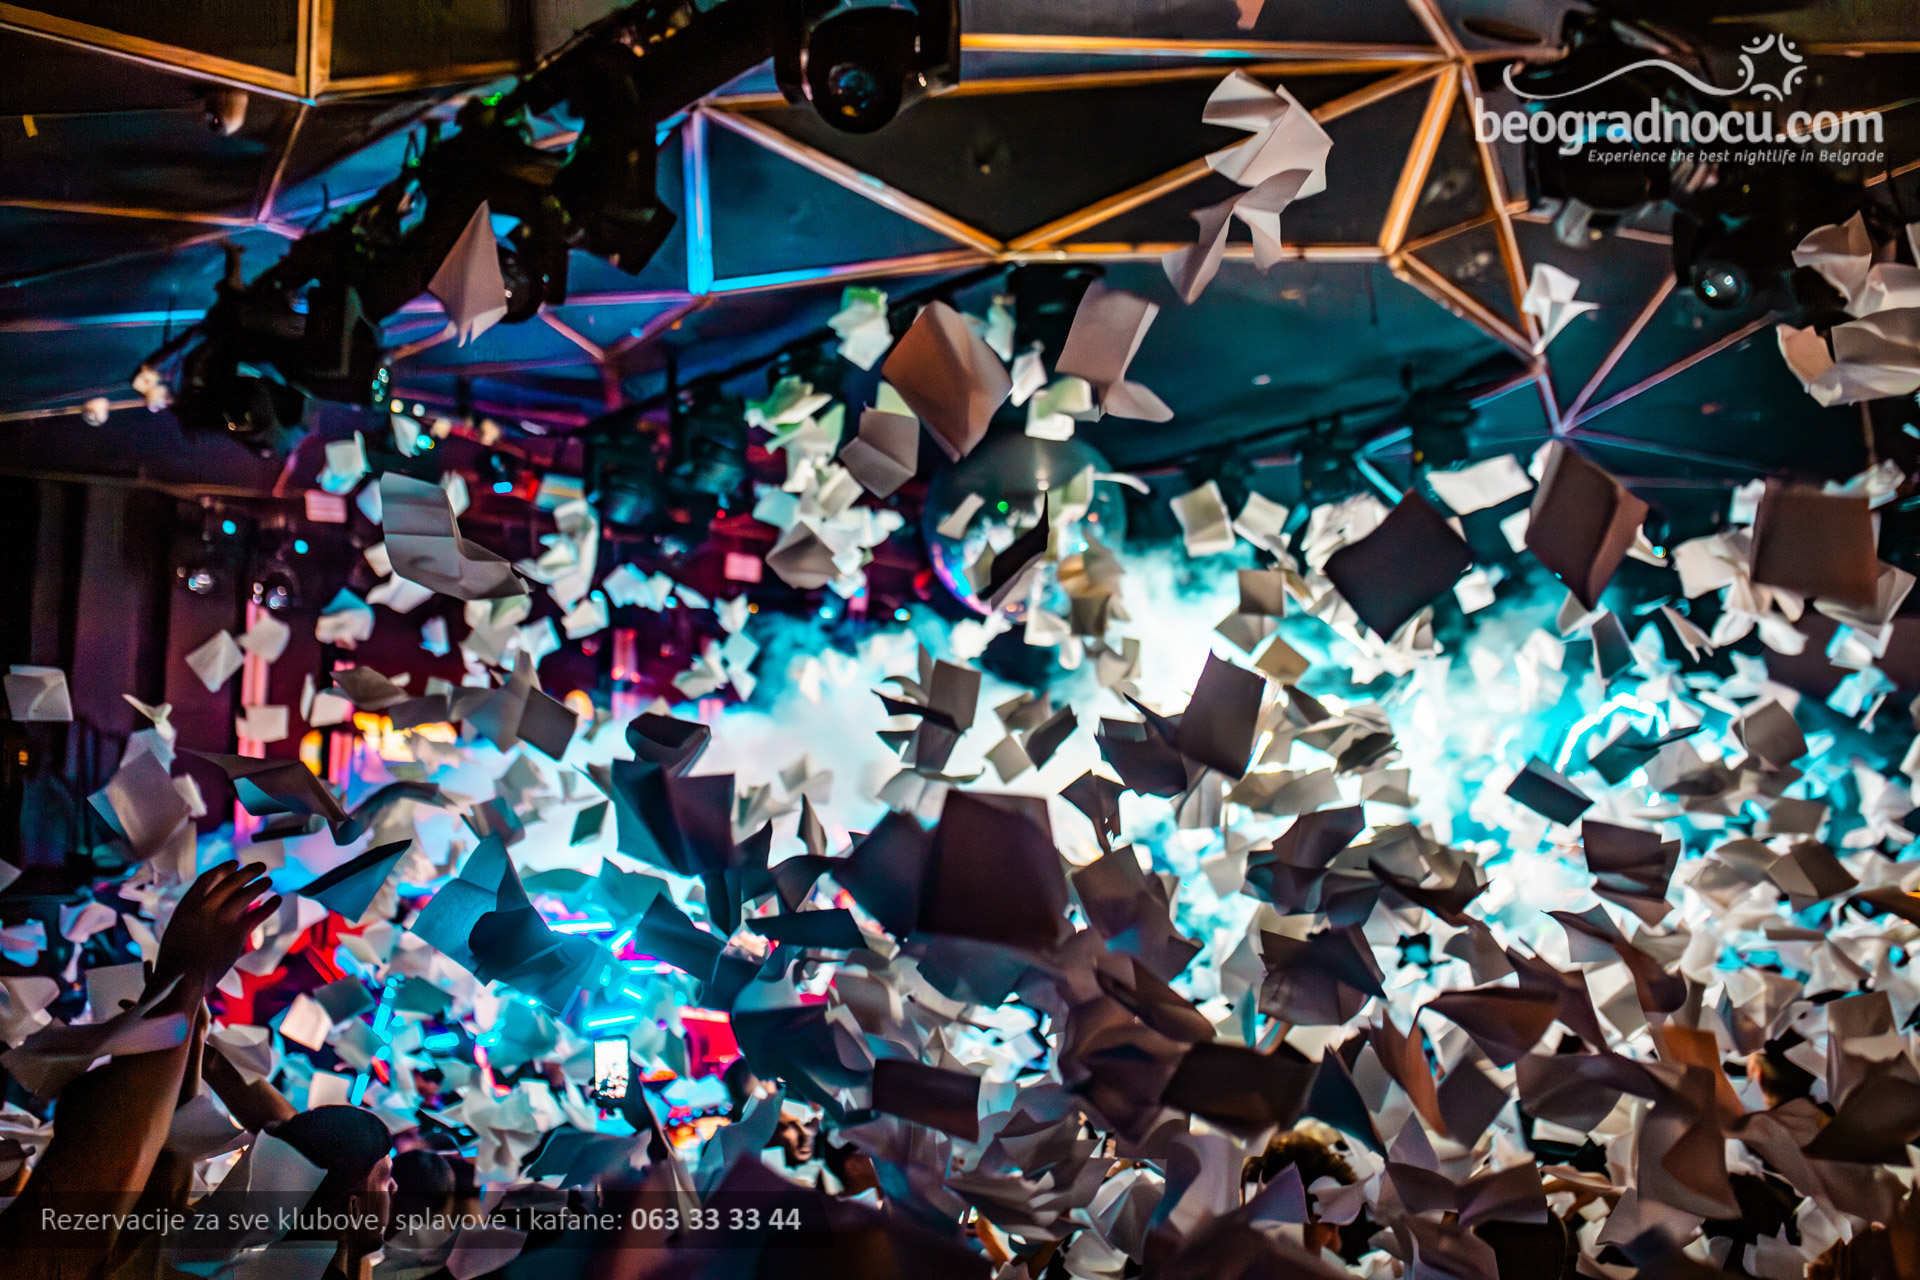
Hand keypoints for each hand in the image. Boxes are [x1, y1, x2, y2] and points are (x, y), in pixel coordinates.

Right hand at [150, 862, 281, 1003]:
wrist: (180, 982)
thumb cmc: (175, 962)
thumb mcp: (177, 931)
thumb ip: (194, 916)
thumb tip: (215, 906)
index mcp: (187, 906)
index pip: (208, 879)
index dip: (223, 870)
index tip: (234, 864)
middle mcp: (205, 908)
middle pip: (231, 882)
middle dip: (247, 871)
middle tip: (259, 866)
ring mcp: (222, 920)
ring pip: (247, 894)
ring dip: (260, 885)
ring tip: (268, 881)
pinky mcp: (237, 934)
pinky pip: (258, 914)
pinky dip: (269, 905)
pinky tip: (276, 901)